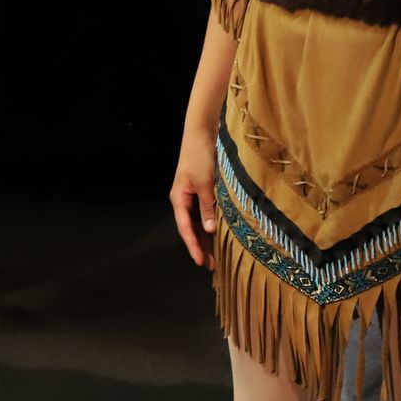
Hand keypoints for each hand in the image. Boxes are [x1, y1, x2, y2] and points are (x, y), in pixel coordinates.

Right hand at [170, 129, 218, 269]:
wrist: (202, 133)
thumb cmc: (200, 156)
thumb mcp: (205, 183)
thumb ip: (207, 207)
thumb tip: (209, 231)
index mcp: (179, 198)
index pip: (185, 228)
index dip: (193, 246)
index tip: (200, 262)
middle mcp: (184, 200)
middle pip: (191, 229)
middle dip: (201, 247)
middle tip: (212, 266)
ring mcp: (193, 196)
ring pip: (199, 223)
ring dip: (207, 239)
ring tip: (217, 256)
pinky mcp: (203, 192)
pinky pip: (206, 214)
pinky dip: (212, 226)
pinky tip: (221, 236)